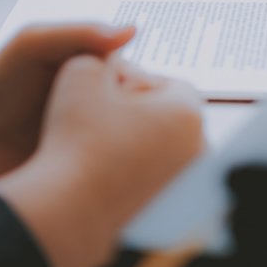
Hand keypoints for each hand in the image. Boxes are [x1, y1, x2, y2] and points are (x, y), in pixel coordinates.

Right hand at [0, 56, 203, 266]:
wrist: (67, 212)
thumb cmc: (76, 142)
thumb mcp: (80, 74)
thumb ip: (99, 54)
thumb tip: (110, 57)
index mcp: (187, 112)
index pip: (167, 84)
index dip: (133, 82)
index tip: (105, 92)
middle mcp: (198, 149)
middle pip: (169, 116)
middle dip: (138, 111)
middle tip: (101, 115)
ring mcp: (188, 183)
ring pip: (163, 148)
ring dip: (137, 141)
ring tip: (99, 142)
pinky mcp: (173, 211)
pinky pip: (156, 179)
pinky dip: (135, 172)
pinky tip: (104, 172)